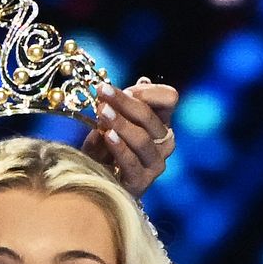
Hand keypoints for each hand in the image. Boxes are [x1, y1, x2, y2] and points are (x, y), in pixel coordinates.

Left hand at [81, 78, 176, 197]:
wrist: (93, 182)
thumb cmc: (103, 148)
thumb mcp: (110, 121)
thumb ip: (124, 104)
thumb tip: (143, 80)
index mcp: (161, 122)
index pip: (169, 98)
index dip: (148, 91)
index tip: (125, 88)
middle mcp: (164, 142)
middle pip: (150, 117)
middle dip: (125, 102)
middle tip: (103, 91)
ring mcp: (155, 163)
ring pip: (142, 139)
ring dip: (120, 123)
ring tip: (102, 111)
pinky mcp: (141, 182)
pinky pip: (132, 162)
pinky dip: (119, 147)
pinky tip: (106, 135)